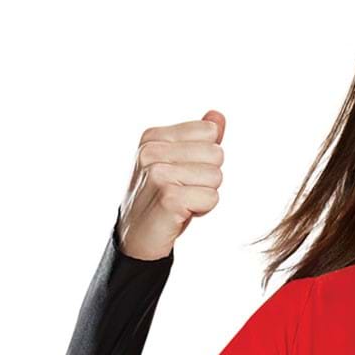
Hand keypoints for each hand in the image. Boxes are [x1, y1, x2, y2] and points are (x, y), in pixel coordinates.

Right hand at [117, 110, 225, 260]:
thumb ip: (199, 139)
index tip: (182, 174)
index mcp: (153, 136)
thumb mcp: (177, 163)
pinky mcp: (168, 197)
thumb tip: (218, 116)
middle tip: (183, 191)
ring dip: (204, 195)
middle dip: (207, 178)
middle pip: (216, 154)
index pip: (209, 132)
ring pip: (216, 176)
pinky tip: (181, 213)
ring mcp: (158, 173)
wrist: (135, 238)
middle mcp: (152, 150)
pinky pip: (212, 197)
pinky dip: (202, 209)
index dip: (204, 158)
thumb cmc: (160, 199)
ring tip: (181, 202)